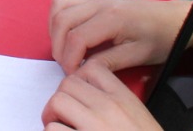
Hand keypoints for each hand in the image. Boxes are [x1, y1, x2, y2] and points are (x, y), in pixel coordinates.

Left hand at [42, 61, 162, 130]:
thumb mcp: (140, 120)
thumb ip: (117, 106)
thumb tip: (88, 99)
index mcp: (125, 99)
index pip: (93, 69)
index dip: (80, 80)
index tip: (78, 95)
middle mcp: (109, 108)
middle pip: (69, 84)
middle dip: (61, 99)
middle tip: (63, 116)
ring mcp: (95, 126)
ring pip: (57, 102)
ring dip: (52, 117)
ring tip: (59, 129)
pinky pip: (53, 130)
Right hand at [49, 0, 186, 73]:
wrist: (175, 20)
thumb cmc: (161, 39)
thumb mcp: (138, 56)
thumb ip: (108, 63)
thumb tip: (82, 71)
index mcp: (113, 17)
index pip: (77, 37)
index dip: (69, 60)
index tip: (73, 75)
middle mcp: (100, 2)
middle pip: (62, 20)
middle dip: (58, 46)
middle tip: (67, 66)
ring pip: (58, 7)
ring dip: (55, 31)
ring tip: (66, 51)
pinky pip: (65, 3)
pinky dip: (60, 20)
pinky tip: (70, 37)